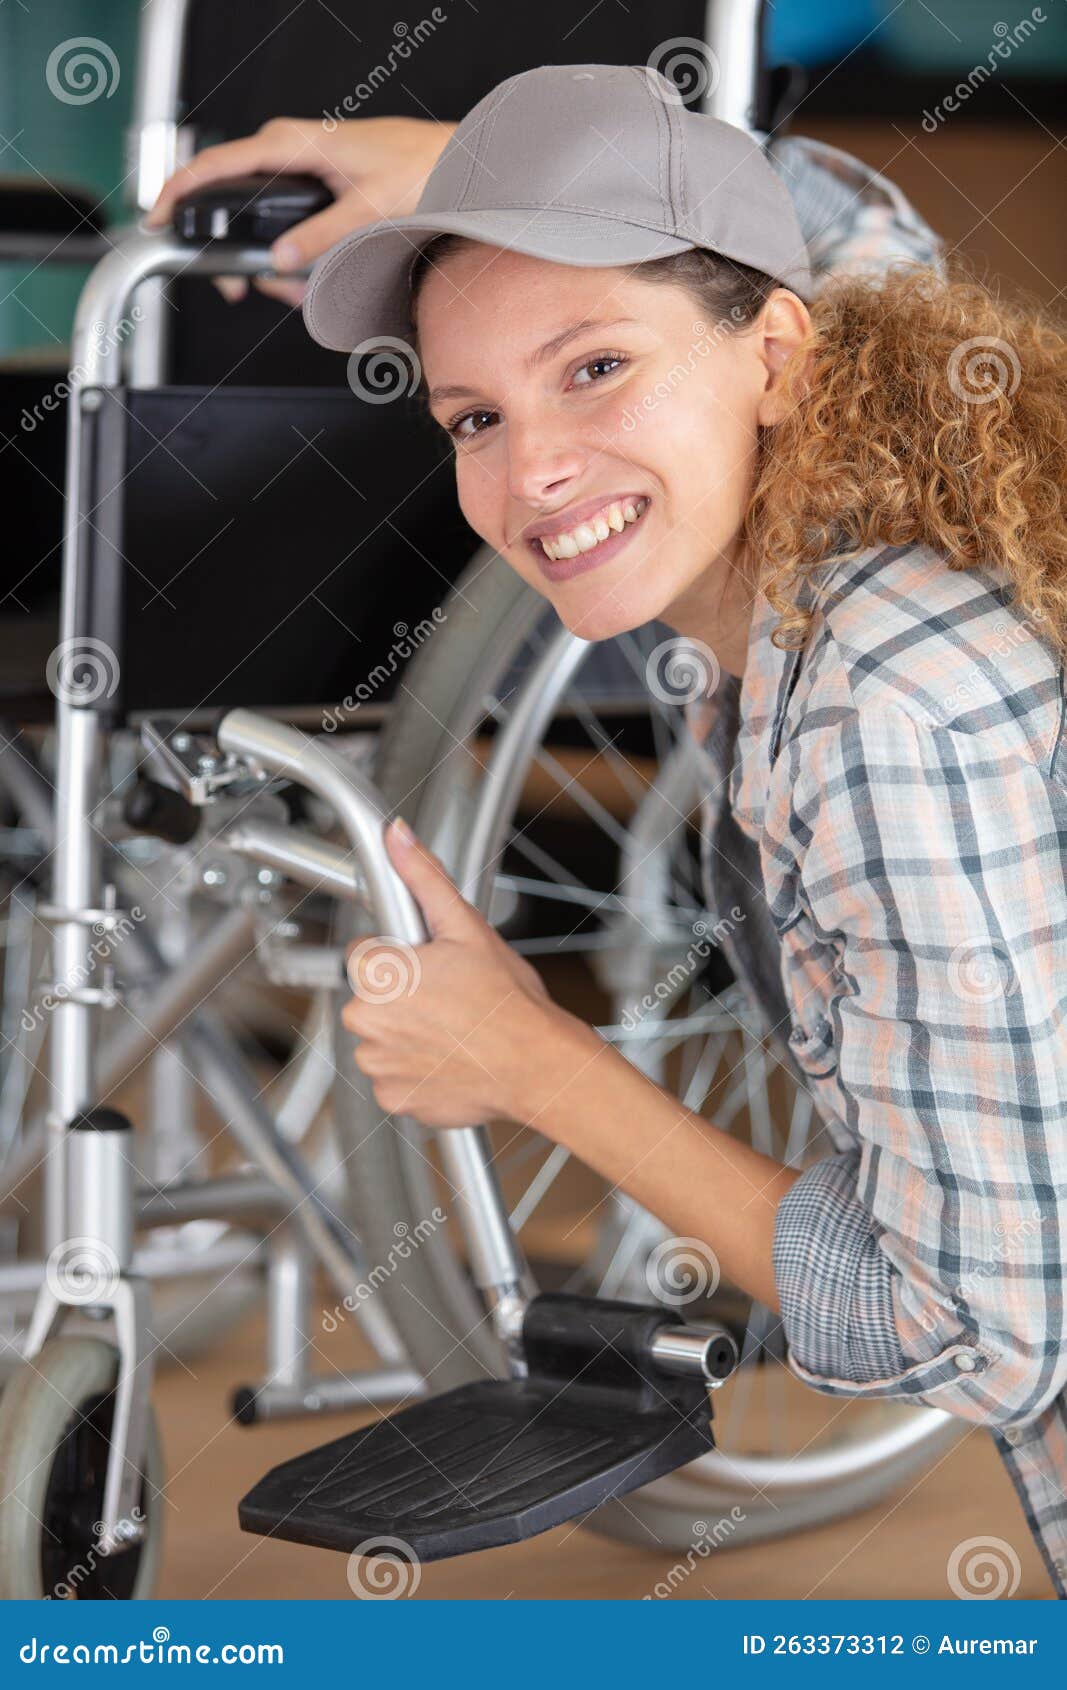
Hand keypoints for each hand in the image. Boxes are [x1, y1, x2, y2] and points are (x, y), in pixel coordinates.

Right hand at [144, 115, 454, 305]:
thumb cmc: (418, 168)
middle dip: (236, 253)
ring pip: (260, 221)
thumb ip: (321, 237)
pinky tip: (308, 276)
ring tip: (297, 288)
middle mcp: (288, 148)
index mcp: (291, 143)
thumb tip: (281, 261)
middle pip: (232, 202)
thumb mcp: (369, 208)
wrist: (450, 160)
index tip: (155, 219)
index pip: (215, 164)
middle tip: (241, 287)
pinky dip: (291, 255)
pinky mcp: (311, 183)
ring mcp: (298, 165)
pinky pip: (284, 222)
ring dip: (272, 263)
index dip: (178, 192)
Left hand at [342, 817, 557, 1129]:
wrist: (538, 1066)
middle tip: (449, 998)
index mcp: (378, 973)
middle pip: (370, 998)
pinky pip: (394, 1078)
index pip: (364, 955)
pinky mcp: (394, 1098)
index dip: (401, 957)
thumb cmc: (509, 1002)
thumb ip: (423, 877)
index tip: (431, 967)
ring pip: (382, 1039)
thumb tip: (396, 836)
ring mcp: (378, 1065)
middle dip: (403, 996)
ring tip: (453, 1030)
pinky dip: (417, 1070)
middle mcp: (367, 1021)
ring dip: (408, 1035)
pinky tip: (449, 1058)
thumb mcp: (468, 928)